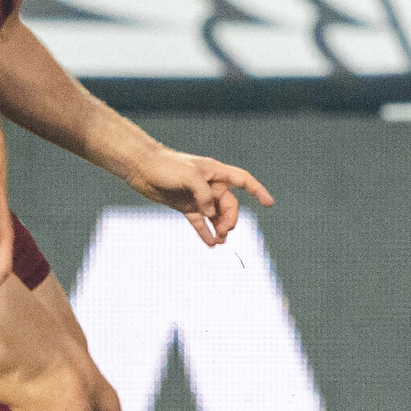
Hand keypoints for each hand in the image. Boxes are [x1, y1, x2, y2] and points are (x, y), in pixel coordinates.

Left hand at [129, 148, 275, 247]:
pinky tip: (211, 244)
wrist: (141, 168)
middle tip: (225, 232)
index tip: (269, 204)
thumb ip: (204, 194)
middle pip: (229, 204)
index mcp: (215, 172)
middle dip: (230, 219)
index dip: (257, 191)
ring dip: (220, 228)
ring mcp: (198, 197)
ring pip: (216, 215)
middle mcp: (210, 185)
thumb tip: (211, 213)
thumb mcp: (188, 176)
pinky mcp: (186, 206)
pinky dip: (206, 233)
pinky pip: (200, 222)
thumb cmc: (166, 166)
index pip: (243, 180)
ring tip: (220, 240)